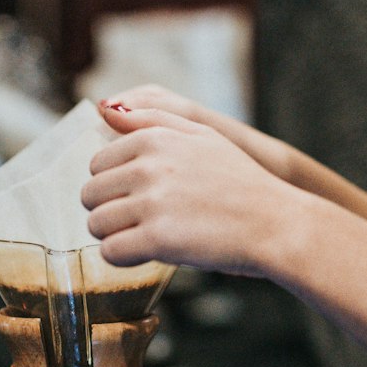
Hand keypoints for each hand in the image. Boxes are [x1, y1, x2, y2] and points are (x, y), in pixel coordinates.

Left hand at [82, 104, 294, 273]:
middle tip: (140, 221)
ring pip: (96, 224)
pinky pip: (110, 252)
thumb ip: (152, 119)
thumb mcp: (201, 135)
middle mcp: (149, 166)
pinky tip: (145, 254)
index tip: (139, 198)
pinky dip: (122, 258)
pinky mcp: (158, 238)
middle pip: (91, 194)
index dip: (114, 187)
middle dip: (109, 210)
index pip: (98, 164)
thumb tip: (105, 108)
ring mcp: (152, 202)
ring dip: (114, 236)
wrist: (275, 223)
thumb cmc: (240, 182)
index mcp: (154, 139)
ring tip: (144, 237)